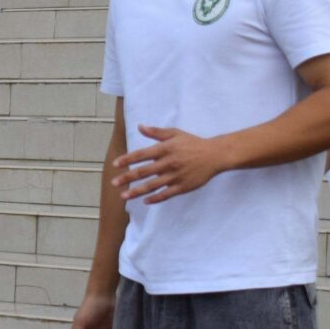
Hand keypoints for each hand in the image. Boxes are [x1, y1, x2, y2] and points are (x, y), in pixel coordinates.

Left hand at [113, 125, 229, 206]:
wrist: (215, 155)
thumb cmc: (193, 143)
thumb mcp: (175, 134)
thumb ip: (156, 132)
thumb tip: (140, 127)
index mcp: (166, 149)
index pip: (142, 155)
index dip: (127, 159)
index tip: (115, 164)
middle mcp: (169, 163)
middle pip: (144, 172)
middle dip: (127, 178)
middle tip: (114, 183)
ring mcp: (176, 176)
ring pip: (153, 185)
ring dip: (137, 192)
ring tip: (124, 196)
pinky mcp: (183, 186)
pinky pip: (166, 194)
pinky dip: (155, 198)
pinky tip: (145, 201)